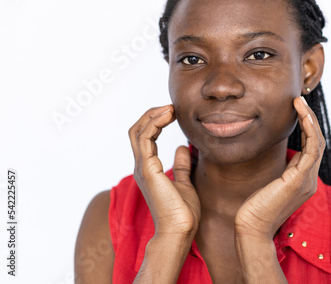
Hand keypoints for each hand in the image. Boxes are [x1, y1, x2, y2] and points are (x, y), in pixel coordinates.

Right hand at [128, 105, 200, 238]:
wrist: (180, 230)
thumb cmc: (183, 212)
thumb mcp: (185, 182)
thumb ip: (182, 165)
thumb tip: (183, 147)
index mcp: (149, 168)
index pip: (145, 137)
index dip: (156, 121)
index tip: (173, 113)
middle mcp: (142, 166)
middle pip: (137, 131)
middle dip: (152, 114)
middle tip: (171, 107)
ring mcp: (143, 167)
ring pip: (138, 131)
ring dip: (153, 115)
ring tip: (170, 108)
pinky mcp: (148, 169)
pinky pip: (145, 138)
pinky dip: (155, 123)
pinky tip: (169, 116)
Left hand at [234, 96, 324, 239]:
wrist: (251, 228)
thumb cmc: (253, 209)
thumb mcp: (267, 185)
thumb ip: (276, 172)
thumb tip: (270, 157)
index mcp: (302, 181)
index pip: (310, 149)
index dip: (305, 128)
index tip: (295, 111)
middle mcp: (309, 180)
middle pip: (317, 143)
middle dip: (310, 120)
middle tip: (298, 101)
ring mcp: (307, 180)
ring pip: (317, 142)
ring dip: (310, 120)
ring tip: (299, 102)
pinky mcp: (300, 179)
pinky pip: (312, 147)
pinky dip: (309, 128)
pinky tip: (301, 114)